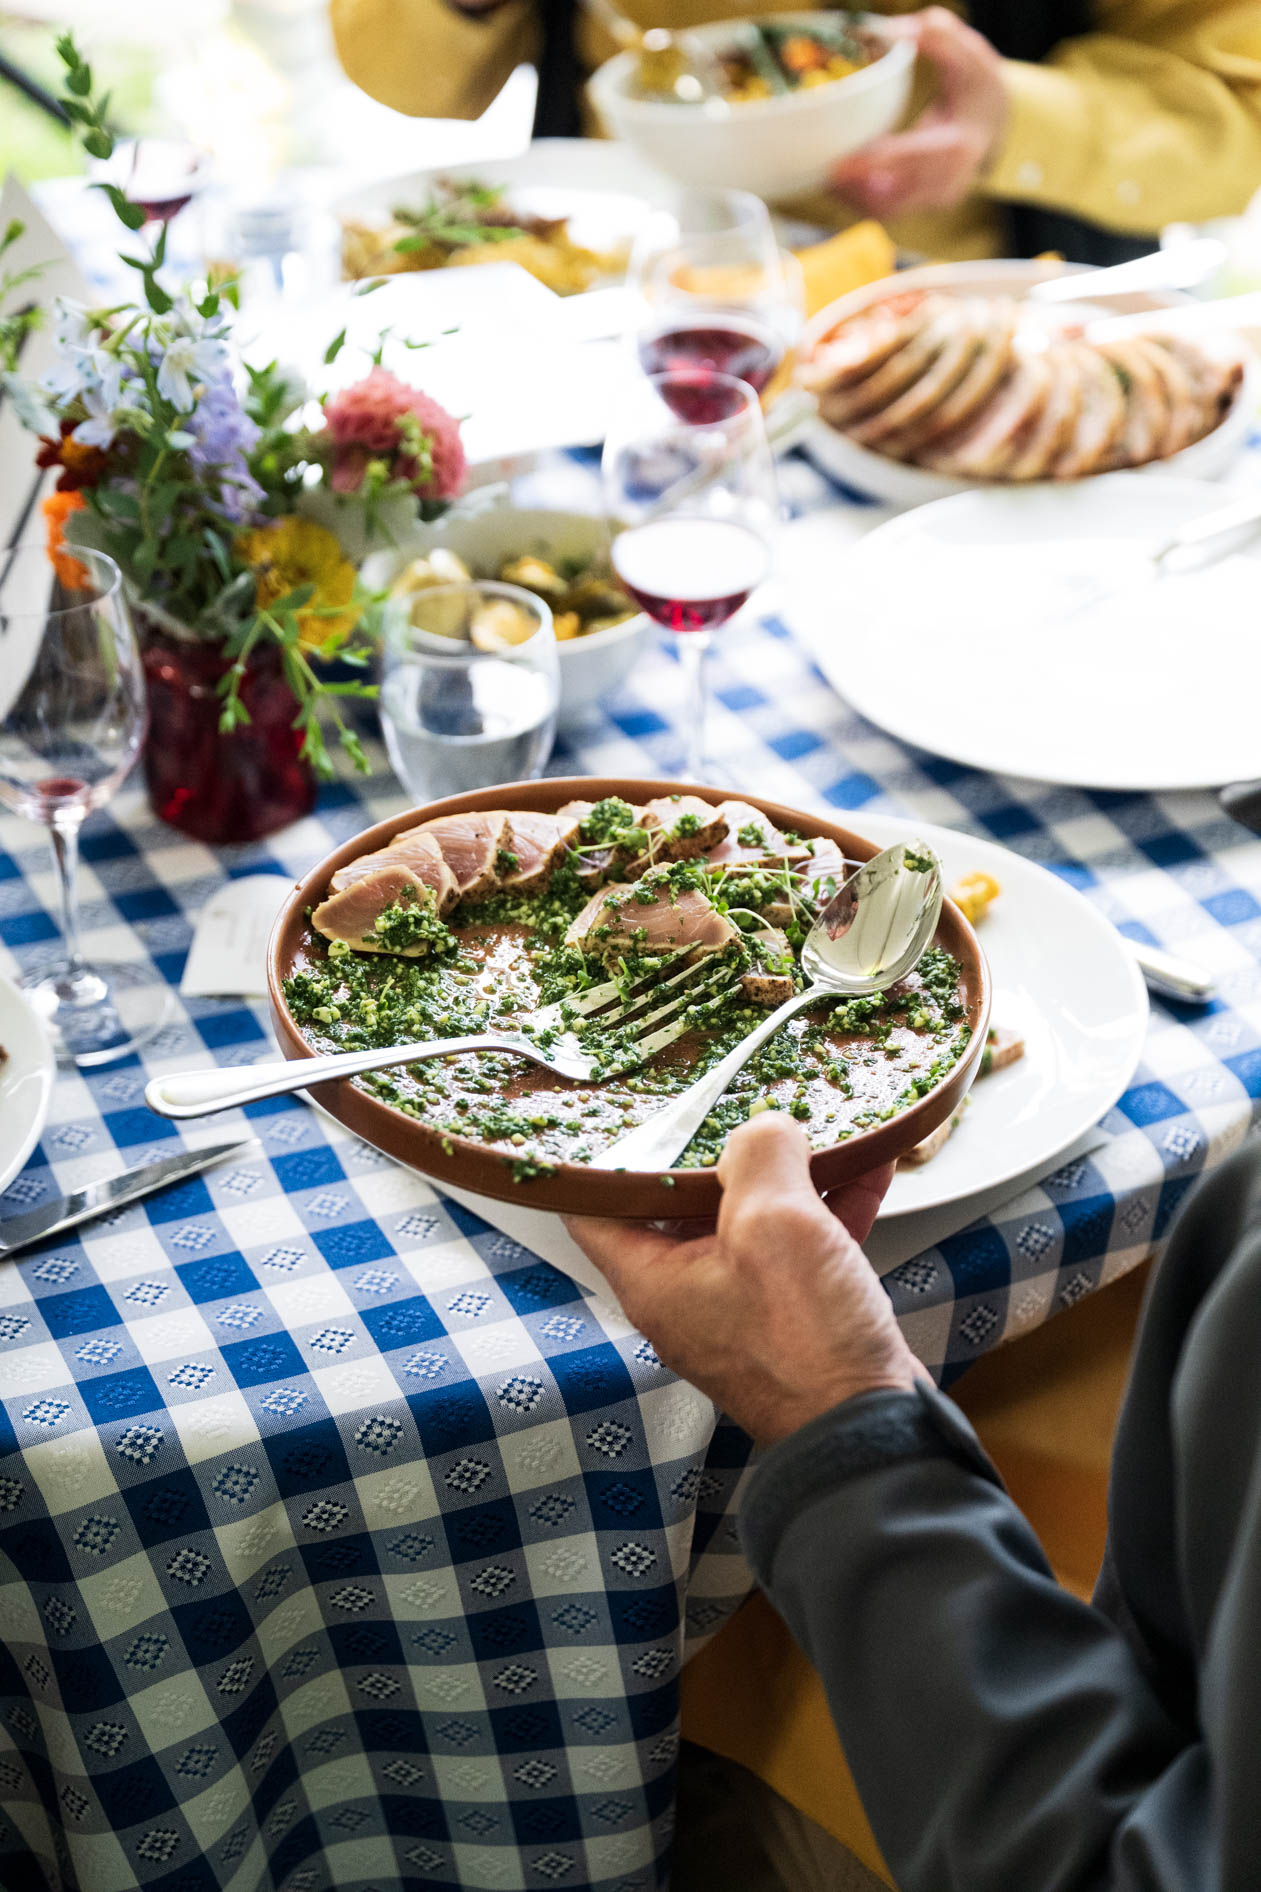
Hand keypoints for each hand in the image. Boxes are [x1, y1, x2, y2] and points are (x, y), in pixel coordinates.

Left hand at [564, 1114, 920, 1445]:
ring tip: (817, 1124)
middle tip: (737, 1102)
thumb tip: (766, 1129)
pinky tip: (867, 1165)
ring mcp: (743, 1308)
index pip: (592, 1207)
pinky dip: (829, 1206)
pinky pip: (804, 1246)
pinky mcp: (796, 1317)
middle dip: (718, 1150)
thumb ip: (759, 1156)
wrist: (872, 1433)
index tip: (624, 1113)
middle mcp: (688, 1296)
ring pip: (753, 1220)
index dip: (602, 1157)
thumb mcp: (774, 1223)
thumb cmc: (806, 1344)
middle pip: (682, 1204)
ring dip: (788, 1173)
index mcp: (653, 1279)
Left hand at [832, 8, 1007, 217]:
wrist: (996, 122)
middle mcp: (947, 182)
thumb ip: (936, 35)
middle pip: (889, 198)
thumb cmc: (977, 84)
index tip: (837, 165)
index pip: (909, 160)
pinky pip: (885, 209)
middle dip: (850, 188)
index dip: (872, 164)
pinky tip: (838, 176)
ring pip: (883, 210)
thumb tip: (889, 29)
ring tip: (821, 171)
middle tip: (815, 169)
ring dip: (849, 195)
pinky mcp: (923, 205)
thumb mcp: (967, 52)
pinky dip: (858, 196)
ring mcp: (935, 199)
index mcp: (957, 146)